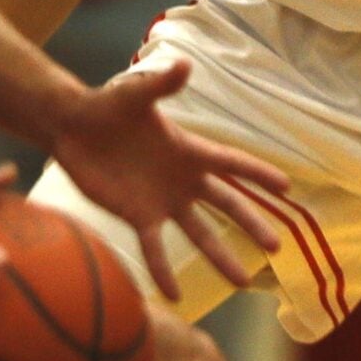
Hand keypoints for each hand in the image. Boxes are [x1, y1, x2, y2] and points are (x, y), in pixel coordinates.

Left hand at [46, 61, 291, 302]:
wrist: (73, 128)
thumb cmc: (106, 107)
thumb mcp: (133, 96)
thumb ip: (159, 85)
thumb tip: (183, 64)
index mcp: (188, 150)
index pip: (232, 164)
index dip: (259, 174)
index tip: (287, 189)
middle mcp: (182, 179)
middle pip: (226, 204)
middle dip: (251, 224)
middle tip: (277, 248)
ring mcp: (162, 201)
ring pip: (200, 233)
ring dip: (221, 256)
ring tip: (242, 282)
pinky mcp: (138, 216)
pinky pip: (156, 249)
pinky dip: (164, 271)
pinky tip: (174, 295)